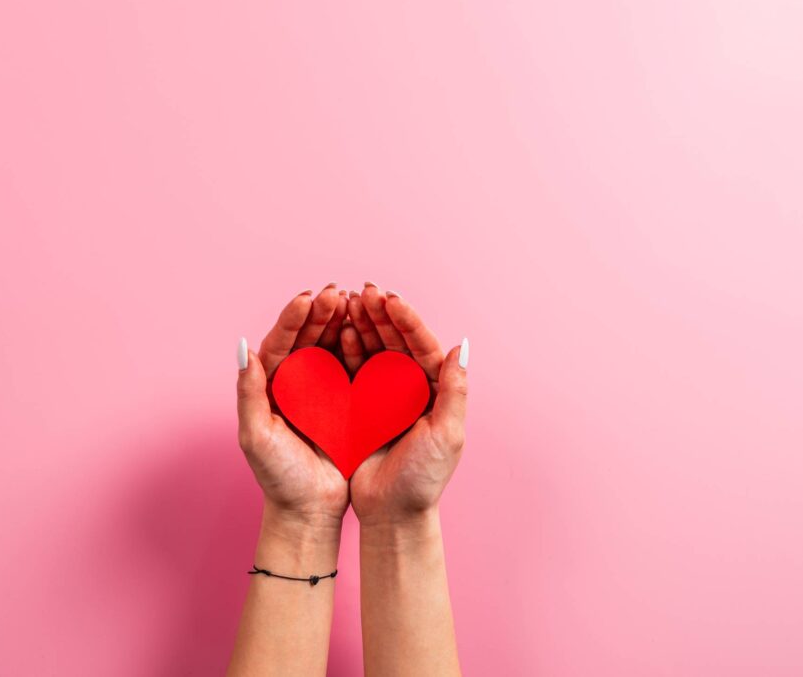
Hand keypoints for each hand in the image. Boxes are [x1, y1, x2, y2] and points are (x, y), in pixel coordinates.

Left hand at [236, 284, 351, 526]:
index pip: (279, 343)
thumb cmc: (279, 477)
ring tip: (354, 301)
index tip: (308, 299)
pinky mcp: (345, 402)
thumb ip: (248, 393)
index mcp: (270, 387)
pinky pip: (352, 367)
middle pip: (306, 339)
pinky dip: (359, 346)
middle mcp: (294, 384)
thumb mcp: (257, 436)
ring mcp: (321, 391)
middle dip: (320, 314)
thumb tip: (243, 348)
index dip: (292, 319)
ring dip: (341, 323)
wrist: (310, 510)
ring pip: (330, 347)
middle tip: (336, 293)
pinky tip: (368, 330)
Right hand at [340, 284, 468, 526]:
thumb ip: (455, 390)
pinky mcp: (360, 405)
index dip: (408, 321)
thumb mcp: (447, 435)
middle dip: (382, 314)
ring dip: (364, 325)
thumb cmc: (423, 479)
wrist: (390, 513)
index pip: (423, 346)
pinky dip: (347, 348)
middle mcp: (411, 388)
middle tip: (366, 290)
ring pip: (374, 350)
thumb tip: (462, 346)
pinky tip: (340, 331)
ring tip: (349, 301)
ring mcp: (385, 395)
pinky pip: (354, 369)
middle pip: (397, 342)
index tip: (391, 299)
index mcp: (436, 391)